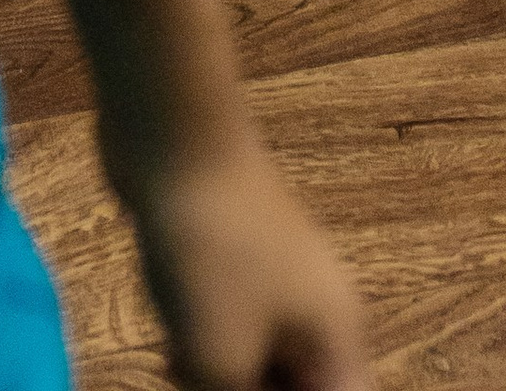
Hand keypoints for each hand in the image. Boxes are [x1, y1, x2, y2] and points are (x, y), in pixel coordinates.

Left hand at [112, 131, 369, 390]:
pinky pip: (231, 329)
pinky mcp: (235, 261)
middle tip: (198, 387)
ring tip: (178, 369)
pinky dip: (205, 349)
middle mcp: (319, 308)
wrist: (176, 139)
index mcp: (335, 335)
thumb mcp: (221, 359)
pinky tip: (169, 347)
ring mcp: (277, 279)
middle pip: (299, 387)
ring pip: (260, 363)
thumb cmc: (212, 250)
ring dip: (222, 380)